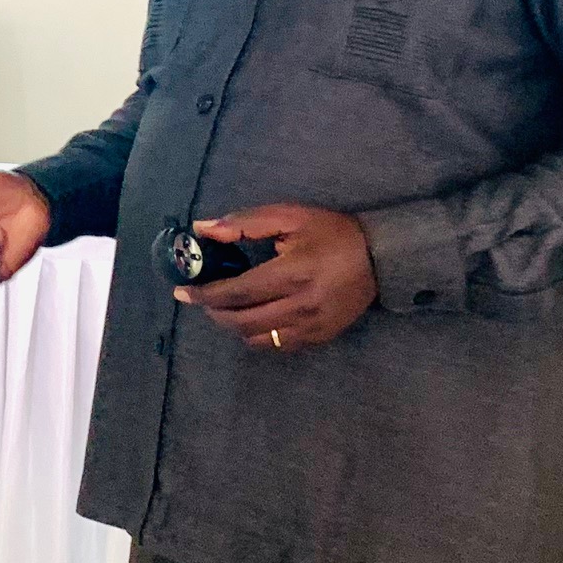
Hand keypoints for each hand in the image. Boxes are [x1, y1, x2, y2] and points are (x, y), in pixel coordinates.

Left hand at [175, 204, 377, 354]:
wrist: (379, 257)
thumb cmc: (331, 232)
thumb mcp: (288, 217)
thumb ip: (244, 224)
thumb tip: (203, 229)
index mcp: (292, 273)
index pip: (237, 293)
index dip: (205, 294)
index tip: (182, 291)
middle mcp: (300, 306)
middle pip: (241, 321)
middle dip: (214, 311)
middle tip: (202, 298)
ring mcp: (311, 327)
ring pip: (256, 339)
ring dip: (233, 325)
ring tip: (226, 307)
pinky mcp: (319, 338)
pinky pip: (276, 345)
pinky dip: (257, 335)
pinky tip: (253, 318)